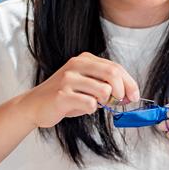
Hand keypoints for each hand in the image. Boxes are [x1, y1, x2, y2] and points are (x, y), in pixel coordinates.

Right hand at [22, 53, 139, 128]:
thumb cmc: (64, 97)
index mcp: (84, 60)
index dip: (129, 82)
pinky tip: (80, 108)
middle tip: (120, 102)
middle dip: (123, 90)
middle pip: (113, 73)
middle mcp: (76, 65)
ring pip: (104, 90)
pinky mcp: (62, 95)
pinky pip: (90, 104)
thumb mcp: (86, 86)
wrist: (34, 106)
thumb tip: (128, 95)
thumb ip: (105, 86)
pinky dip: (91, 109)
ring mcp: (68, 79)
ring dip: (105, 102)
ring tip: (93, 104)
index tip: (134, 96)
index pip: (115, 67)